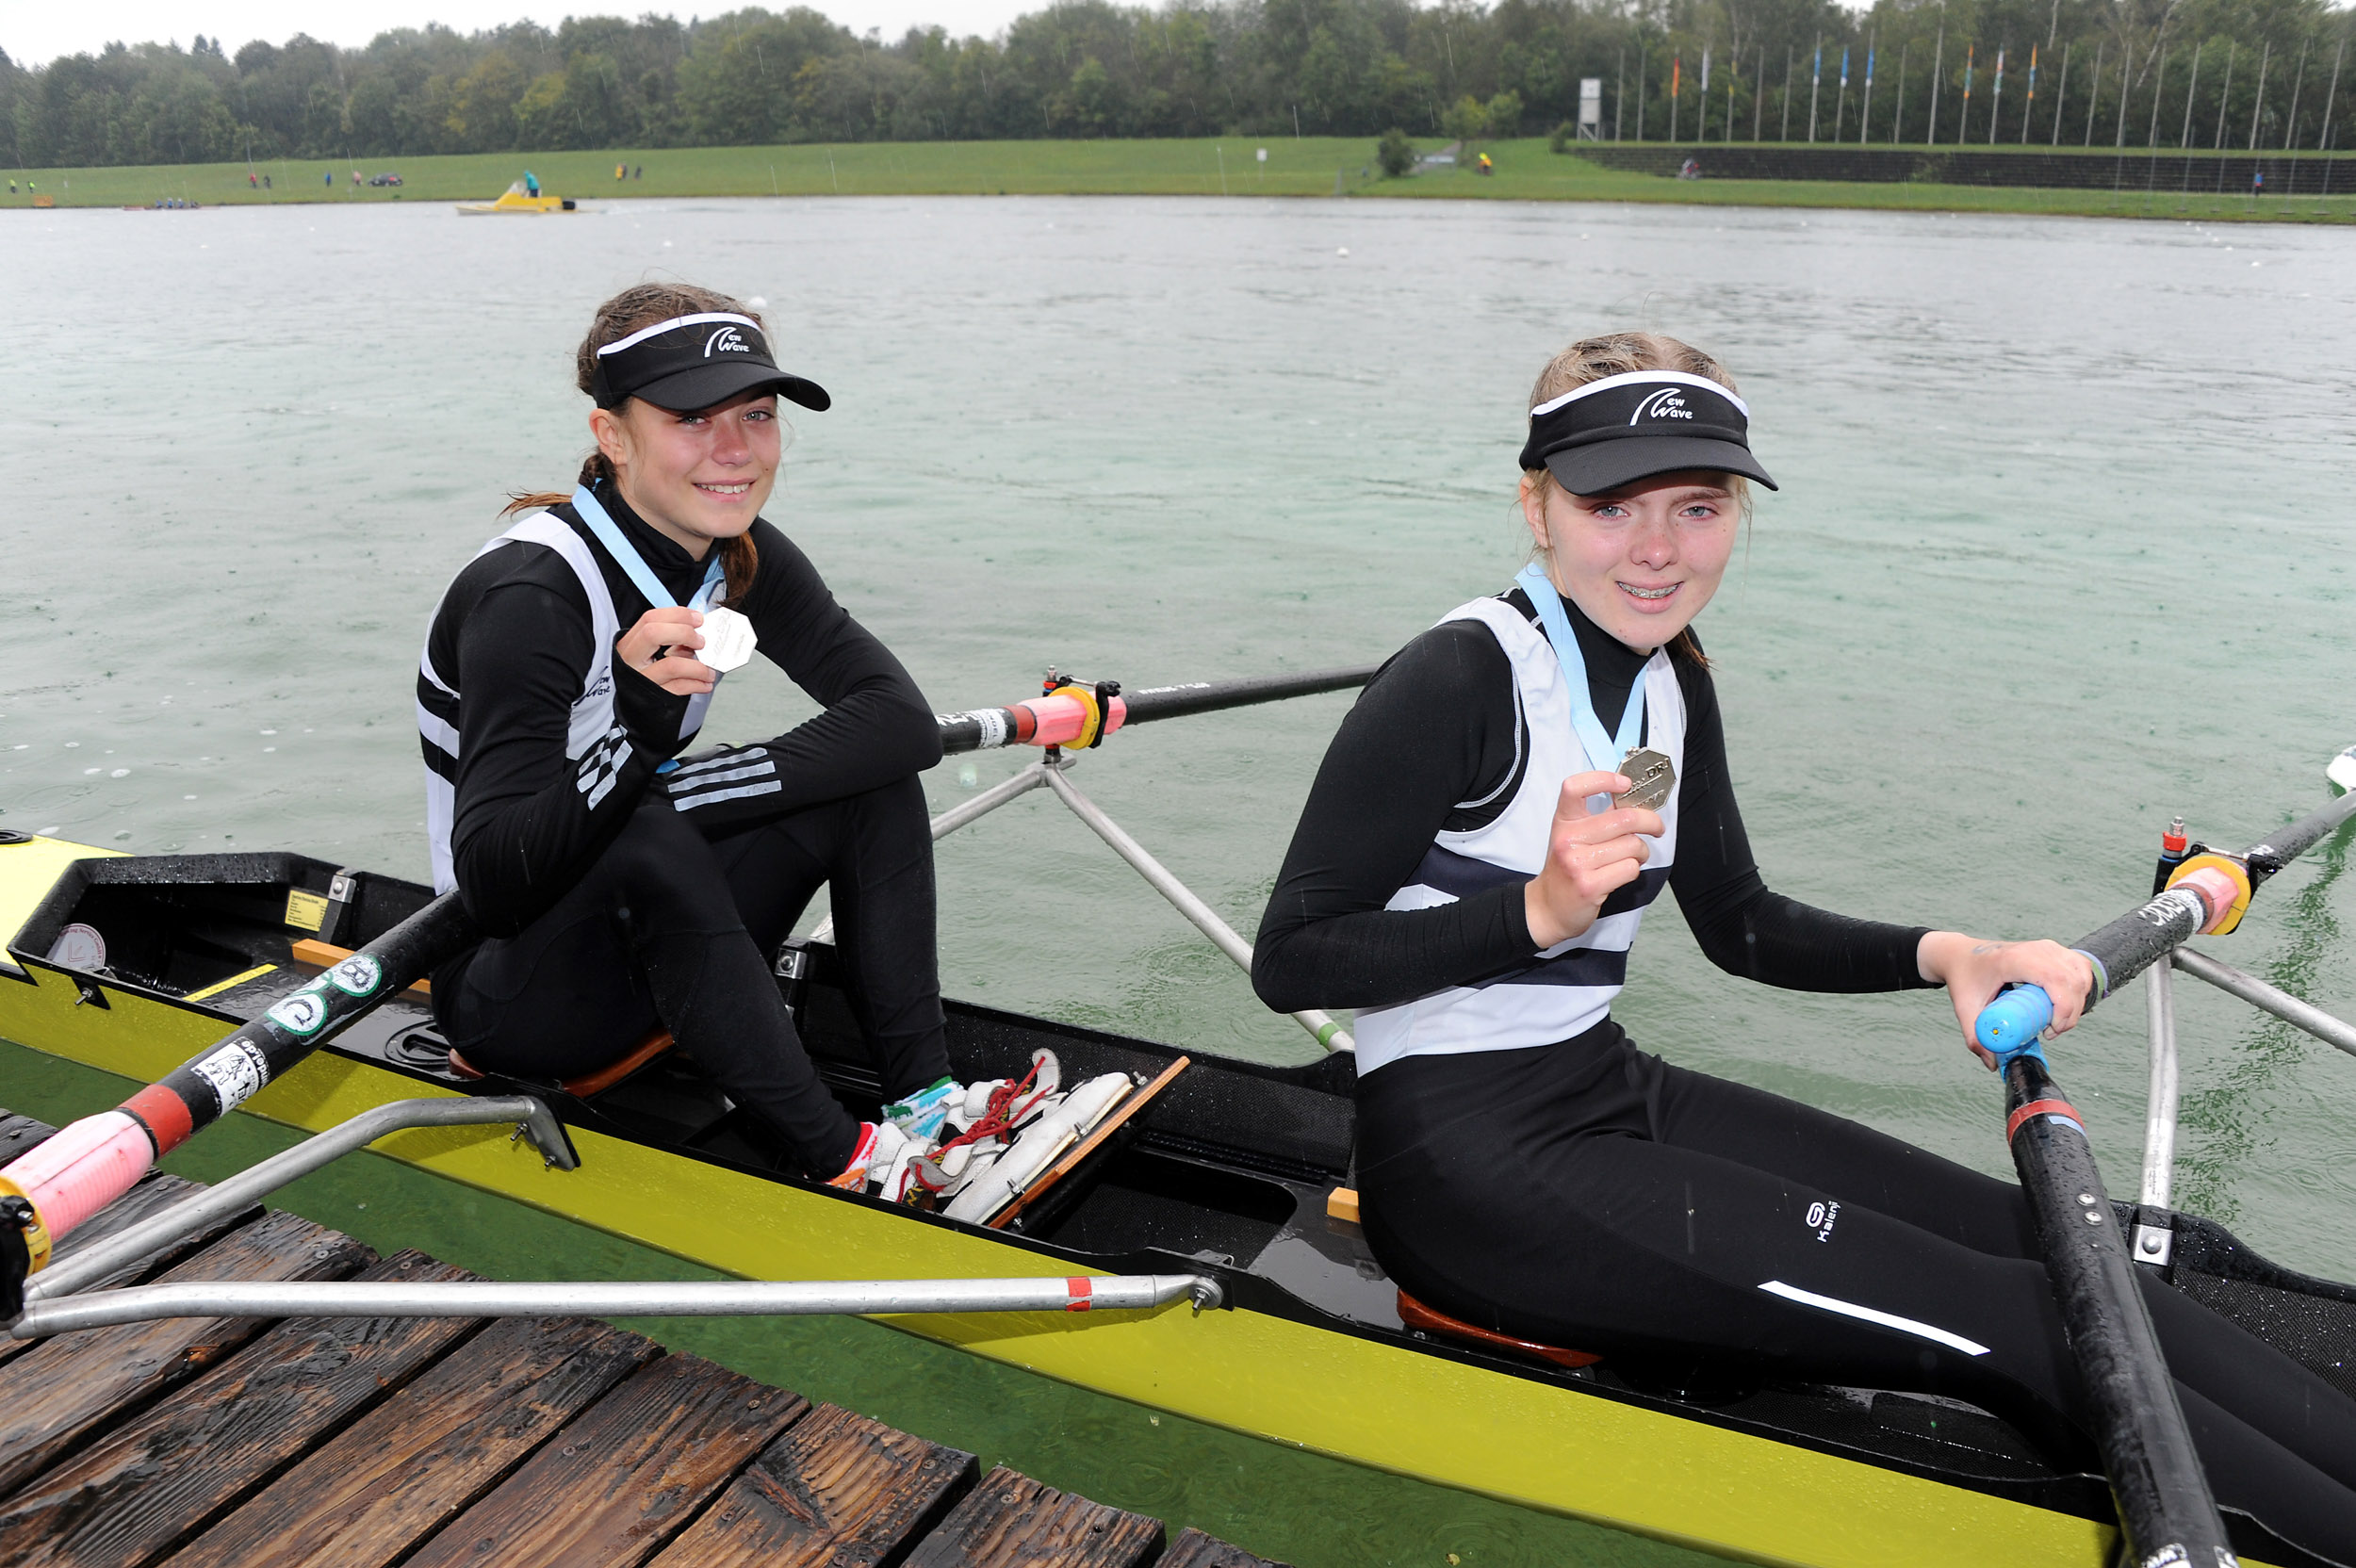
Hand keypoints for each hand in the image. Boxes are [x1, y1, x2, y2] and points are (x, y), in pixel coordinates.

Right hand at [615, 607, 714, 697]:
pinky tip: (705, 683)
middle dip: (684, 633)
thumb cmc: (646, 676)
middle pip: (653, 634)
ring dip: (698, 667)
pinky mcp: (652, 698)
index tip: (697, 619)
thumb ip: (670, 640)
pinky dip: (697, 684)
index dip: (677, 615)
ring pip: (671, 665)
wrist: (634, 710)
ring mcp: (640, 679)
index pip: (650, 619)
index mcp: (630, 643)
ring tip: (709, 670)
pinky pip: (679, 688)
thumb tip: (697, 630)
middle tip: (701, 642)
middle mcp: (630, 659)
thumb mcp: (650, 654)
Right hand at [1523, 771, 1664, 949]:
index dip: (1604, 779)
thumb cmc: (1565, 869)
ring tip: (1632, 857)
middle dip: (1650, 822)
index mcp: (1563, 822)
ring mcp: (1577, 863)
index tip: (1625, 783)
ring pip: (1632, 845)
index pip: (1575, 787)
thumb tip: (1633, 802)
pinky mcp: (1590, 885)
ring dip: (1641, 852)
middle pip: (1624, 818)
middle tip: (1656, 828)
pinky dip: (1633, 870)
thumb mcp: (1570, 837)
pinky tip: (1621, 872)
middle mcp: (1568, 839)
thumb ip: (1595, 819)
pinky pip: (1630, 868)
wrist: (1548, 907)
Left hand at [1918, 932, 2096, 1068]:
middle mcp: (2036, 949)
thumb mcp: (1965, 1009)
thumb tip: (1993, 1065)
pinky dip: (2080, 989)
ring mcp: (2048, 947)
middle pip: (2072, 981)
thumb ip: (1975, 1038)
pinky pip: (2080, 969)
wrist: (1963, 955)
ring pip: (2080, 975)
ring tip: (2055, 1020)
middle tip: (2050, 1032)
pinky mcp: (2056, 950)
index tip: (2050, 1031)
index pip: (2055, 979)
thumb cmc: (1965, 979)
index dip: (2063, 1008)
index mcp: (2014, 959)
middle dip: (2070, 1014)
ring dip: (2077, 1003)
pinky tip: (2066, 1004)